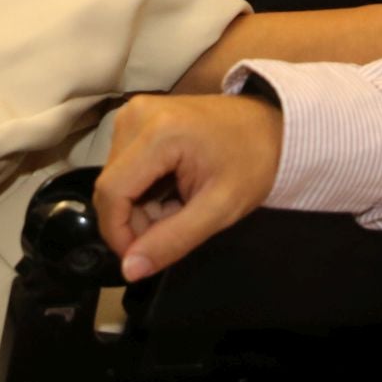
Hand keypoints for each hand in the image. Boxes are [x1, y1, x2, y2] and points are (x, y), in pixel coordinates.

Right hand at [95, 93, 283, 281]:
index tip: (144, 256)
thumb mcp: (220, 209)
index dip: (118, 233)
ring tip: (180, 204)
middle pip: (111, 186)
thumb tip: (129, 270)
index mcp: (158, 133)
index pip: (111, 192)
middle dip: (136, 220)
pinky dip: (142, 188)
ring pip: (115, 179)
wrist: (270, 124)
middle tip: (178, 223)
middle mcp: (135, 116)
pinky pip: (123, 165)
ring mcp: (133, 112)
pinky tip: (171, 188)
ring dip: (139, 205)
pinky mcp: (136, 116)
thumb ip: (173, 240)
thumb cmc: (251, 163)